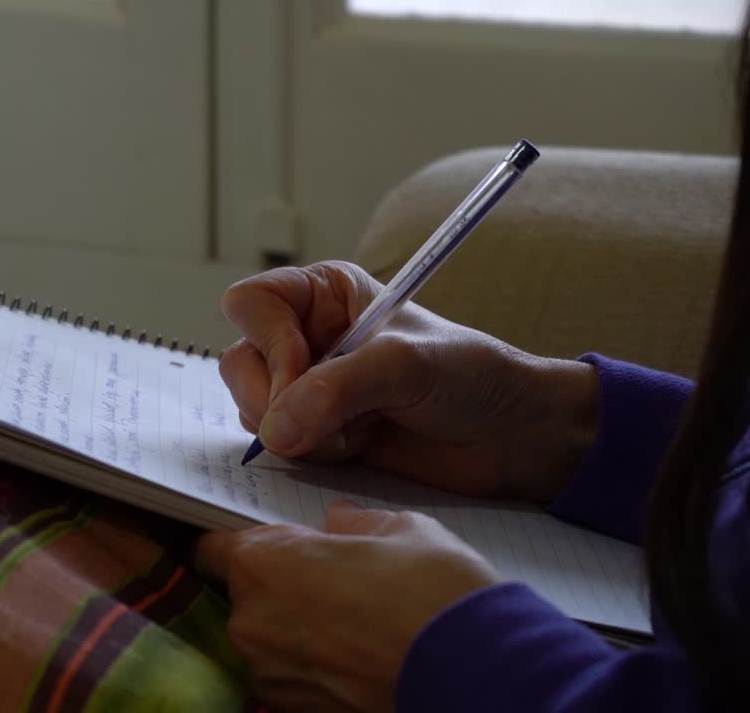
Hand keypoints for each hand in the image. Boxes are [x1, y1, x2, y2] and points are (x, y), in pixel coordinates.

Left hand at [195, 501, 500, 712]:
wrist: (478, 672)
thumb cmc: (434, 589)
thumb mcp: (401, 529)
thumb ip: (354, 525)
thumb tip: (339, 524)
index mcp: (263, 564)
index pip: (213, 548)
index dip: (240, 544)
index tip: (267, 545)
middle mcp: (251, 622)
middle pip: (244, 596)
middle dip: (278, 588)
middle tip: (330, 582)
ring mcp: (271, 677)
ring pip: (268, 641)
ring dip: (296, 631)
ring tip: (353, 625)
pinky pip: (292, 678)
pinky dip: (315, 668)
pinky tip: (359, 658)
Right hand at [219, 260, 598, 503]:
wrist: (509, 436)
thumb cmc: (469, 377)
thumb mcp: (405, 366)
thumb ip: (336, 390)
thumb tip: (274, 431)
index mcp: (323, 294)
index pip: (250, 303)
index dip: (268, 342)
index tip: (304, 377)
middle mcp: (306, 336)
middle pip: (241, 362)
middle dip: (278, 399)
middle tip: (332, 420)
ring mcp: (307, 388)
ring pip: (253, 410)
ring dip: (300, 432)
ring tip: (359, 430)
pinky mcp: (316, 433)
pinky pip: (277, 447)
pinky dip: (312, 454)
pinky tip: (359, 448)